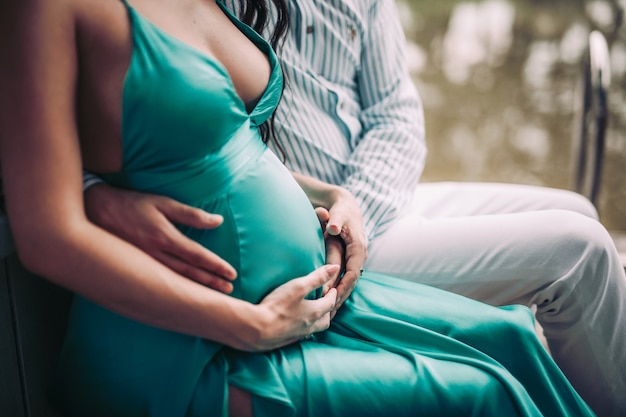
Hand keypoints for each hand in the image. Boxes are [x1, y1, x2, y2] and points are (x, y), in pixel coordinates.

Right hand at [84, 183, 236, 292]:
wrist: (94, 211)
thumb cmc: (132, 204)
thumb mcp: (163, 203)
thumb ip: (191, 214)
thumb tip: (218, 221)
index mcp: (164, 237)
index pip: (197, 256)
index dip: (216, 266)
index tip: (231, 274)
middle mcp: (154, 254)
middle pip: (189, 273)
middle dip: (211, 282)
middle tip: (229, 289)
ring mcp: (144, 264)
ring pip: (175, 281)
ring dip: (196, 288)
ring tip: (213, 295)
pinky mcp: (135, 268)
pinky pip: (160, 282)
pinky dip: (176, 290)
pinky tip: (185, 294)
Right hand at [247, 264, 339, 350]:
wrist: (256, 330)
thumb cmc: (278, 306)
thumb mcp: (299, 286)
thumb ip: (317, 277)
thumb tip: (335, 268)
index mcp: (314, 312)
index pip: (330, 303)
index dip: (333, 295)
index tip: (332, 289)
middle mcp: (309, 326)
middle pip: (325, 320)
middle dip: (328, 310)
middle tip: (326, 302)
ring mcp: (298, 335)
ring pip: (314, 329)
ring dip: (317, 321)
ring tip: (313, 313)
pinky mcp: (286, 340)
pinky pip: (301, 335)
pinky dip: (304, 328)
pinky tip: (296, 324)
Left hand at [314, 188, 366, 315]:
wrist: (347, 205)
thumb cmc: (341, 209)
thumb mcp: (338, 213)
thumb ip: (335, 220)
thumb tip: (333, 227)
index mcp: (358, 247)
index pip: (352, 272)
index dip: (343, 287)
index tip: (332, 299)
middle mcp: (360, 255)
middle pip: (352, 281)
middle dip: (342, 297)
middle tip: (329, 313)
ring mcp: (357, 258)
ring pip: (350, 281)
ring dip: (341, 296)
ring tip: (329, 312)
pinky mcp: (352, 259)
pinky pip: (347, 277)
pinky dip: (340, 289)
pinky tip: (330, 300)